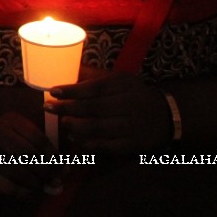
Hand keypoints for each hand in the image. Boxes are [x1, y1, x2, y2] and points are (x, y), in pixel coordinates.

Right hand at [0, 112, 57, 198]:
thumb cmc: (4, 135)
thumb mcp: (19, 128)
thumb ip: (41, 144)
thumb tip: (65, 169)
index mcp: (11, 121)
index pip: (38, 138)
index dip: (54, 155)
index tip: (63, 166)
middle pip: (28, 155)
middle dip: (46, 170)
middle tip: (55, 179)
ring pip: (18, 172)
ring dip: (36, 183)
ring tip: (43, 185)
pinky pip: (7, 186)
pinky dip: (22, 192)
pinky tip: (29, 191)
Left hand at [48, 70, 172, 152]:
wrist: (167, 116)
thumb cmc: (135, 95)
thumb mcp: (121, 80)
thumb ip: (96, 77)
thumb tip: (68, 70)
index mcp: (125, 86)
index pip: (95, 88)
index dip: (73, 90)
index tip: (53, 91)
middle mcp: (129, 105)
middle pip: (95, 108)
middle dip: (68, 108)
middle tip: (49, 108)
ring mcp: (132, 126)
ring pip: (99, 128)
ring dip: (76, 127)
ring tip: (63, 124)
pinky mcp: (133, 144)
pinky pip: (107, 146)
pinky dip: (89, 143)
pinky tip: (76, 139)